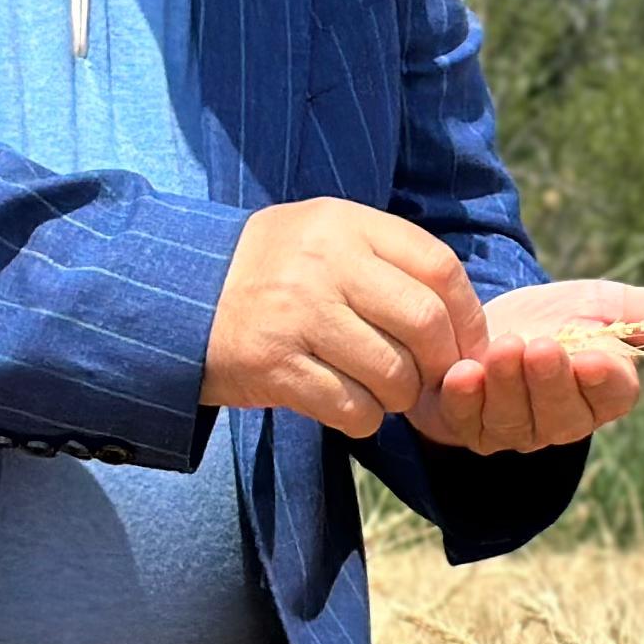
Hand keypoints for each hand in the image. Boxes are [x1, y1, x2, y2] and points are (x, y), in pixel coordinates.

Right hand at [205, 200, 492, 439]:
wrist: (175, 298)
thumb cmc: (271, 272)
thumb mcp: (325, 237)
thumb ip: (388, 259)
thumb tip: (464, 316)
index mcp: (345, 225)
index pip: (439, 267)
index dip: (467, 314)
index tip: (468, 343)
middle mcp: (323, 264)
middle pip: (424, 323)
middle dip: (441, 363)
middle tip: (431, 377)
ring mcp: (296, 315)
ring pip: (392, 373)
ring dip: (401, 396)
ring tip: (385, 391)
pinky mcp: (272, 366)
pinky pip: (351, 408)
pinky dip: (365, 418)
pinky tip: (351, 407)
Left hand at [406, 279, 643, 454]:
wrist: (485, 321)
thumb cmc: (555, 316)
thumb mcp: (609, 304)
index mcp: (602, 395)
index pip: (613, 396)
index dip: (605, 380)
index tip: (596, 355)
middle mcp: (561, 423)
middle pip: (564, 416)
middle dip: (550, 381)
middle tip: (538, 345)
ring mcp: (514, 432)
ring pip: (516, 422)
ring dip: (508, 386)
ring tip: (502, 347)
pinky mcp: (468, 428)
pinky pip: (468, 422)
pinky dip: (466, 399)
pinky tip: (463, 371)